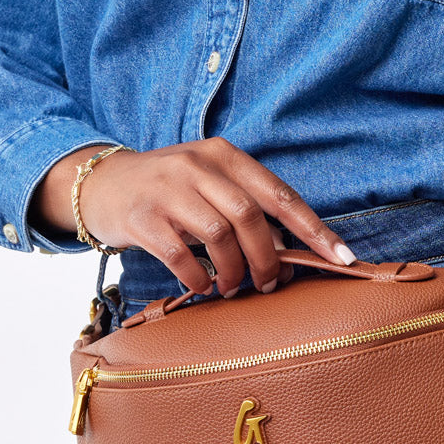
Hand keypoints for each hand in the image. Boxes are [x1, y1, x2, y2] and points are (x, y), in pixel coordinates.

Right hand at [29, 137, 356, 296]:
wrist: (101, 184)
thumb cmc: (169, 191)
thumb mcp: (210, 184)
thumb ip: (247, 207)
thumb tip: (288, 249)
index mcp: (225, 156)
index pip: (280, 194)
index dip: (314, 229)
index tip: (342, 258)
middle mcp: (198, 166)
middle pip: (250, 217)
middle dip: (267, 258)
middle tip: (268, 284)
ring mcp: (168, 190)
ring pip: (218, 235)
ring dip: (233, 270)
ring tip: (233, 288)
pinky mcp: (141, 217)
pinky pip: (180, 255)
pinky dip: (198, 277)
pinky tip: (202, 285)